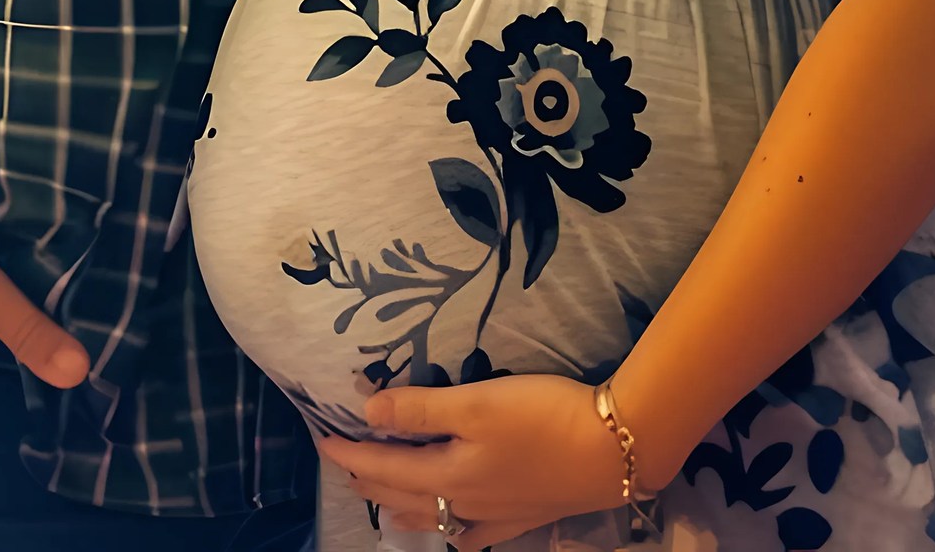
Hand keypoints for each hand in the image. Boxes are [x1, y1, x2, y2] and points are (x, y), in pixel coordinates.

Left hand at [318, 375, 624, 551]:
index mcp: (448, 475)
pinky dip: (448, 528)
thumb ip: (421, 409)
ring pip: (431, 517)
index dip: (351, 451)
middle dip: (368, 478)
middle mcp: (463, 503)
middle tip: (343, 463)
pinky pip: (469, 532)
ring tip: (380, 496)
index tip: (322, 437)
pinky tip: (452, 529)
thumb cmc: (541, 417)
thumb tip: (367, 413)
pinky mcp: (522, 517)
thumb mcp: (477, 403)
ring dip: (399, 504)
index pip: (384, 465)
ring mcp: (494, 516)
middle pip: (402, 494)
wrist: (612, 451)